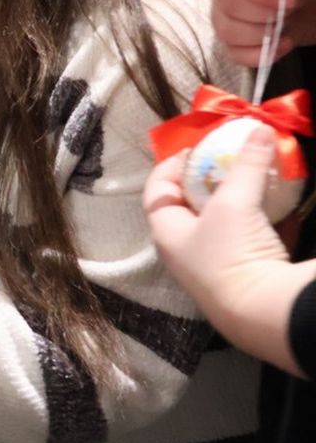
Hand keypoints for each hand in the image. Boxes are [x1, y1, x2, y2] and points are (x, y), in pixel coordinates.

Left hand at [142, 125, 312, 373]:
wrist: (264, 313)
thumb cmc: (231, 253)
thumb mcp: (234, 202)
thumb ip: (246, 164)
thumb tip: (260, 128)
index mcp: (168, 232)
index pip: (158, 191)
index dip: (172, 164)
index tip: (196, 146)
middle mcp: (187, 250)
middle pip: (193, 205)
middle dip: (214, 179)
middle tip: (232, 158)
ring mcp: (218, 265)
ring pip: (228, 223)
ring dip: (243, 199)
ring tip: (260, 175)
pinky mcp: (249, 275)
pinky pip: (256, 240)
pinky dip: (268, 220)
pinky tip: (284, 204)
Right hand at [213, 0, 315, 65]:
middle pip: (229, 2)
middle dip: (268, 13)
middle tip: (296, 5)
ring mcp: (228, 2)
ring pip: (227, 29)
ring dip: (264, 34)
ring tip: (290, 21)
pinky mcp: (235, 27)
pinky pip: (232, 50)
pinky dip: (259, 55)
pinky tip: (284, 43)